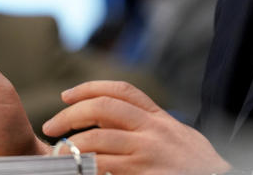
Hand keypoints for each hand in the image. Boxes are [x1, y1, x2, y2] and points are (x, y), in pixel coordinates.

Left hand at [43, 81, 230, 174]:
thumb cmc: (199, 167)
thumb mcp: (180, 137)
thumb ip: (154, 127)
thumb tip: (125, 123)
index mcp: (160, 118)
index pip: (122, 90)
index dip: (90, 87)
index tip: (67, 94)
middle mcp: (153, 130)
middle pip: (104, 108)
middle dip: (72, 113)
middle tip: (53, 125)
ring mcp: (147, 153)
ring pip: (98, 138)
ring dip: (73, 144)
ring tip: (61, 153)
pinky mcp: (142, 174)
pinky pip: (104, 167)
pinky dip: (86, 167)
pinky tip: (78, 169)